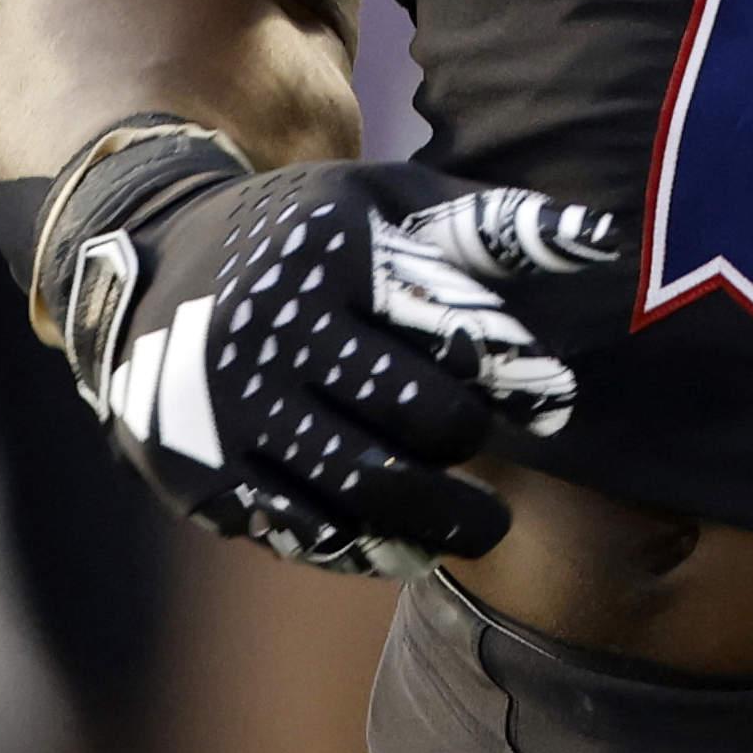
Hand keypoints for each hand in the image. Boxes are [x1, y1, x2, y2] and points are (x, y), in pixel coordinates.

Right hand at [48, 156, 618, 577]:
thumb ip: (492, 227)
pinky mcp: (199, 470)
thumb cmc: (307, 235)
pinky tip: (402, 546)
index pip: (450, 336)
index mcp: (327, 254)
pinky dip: (363, 549)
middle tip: (498, 472)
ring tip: (481, 527)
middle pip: (410, 423)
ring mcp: (227, 408)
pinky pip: (300, 530)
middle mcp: (268, 329)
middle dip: (469, 452)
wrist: (149, 262)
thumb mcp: (387, 203)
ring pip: (360, 490)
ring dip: (437, 522)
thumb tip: (603, 245)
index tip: (556, 404)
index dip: (515, 377)